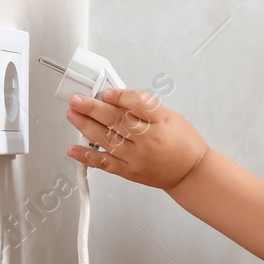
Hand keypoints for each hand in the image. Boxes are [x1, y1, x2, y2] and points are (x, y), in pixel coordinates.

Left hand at [66, 87, 208, 189]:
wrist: (190, 173)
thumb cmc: (183, 144)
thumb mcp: (170, 117)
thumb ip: (144, 107)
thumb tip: (115, 97)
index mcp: (162, 122)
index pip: (139, 103)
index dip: (120, 96)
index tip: (106, 91)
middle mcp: (148, 140)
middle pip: (117, 119)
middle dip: (93, 107)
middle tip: (76, 99)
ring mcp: (137, 157)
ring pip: (107, 139)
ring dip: (85, 126)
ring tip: (72, 114)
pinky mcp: (129, 171)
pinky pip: (105, 163)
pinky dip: (87, 156)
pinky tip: (74, 149)